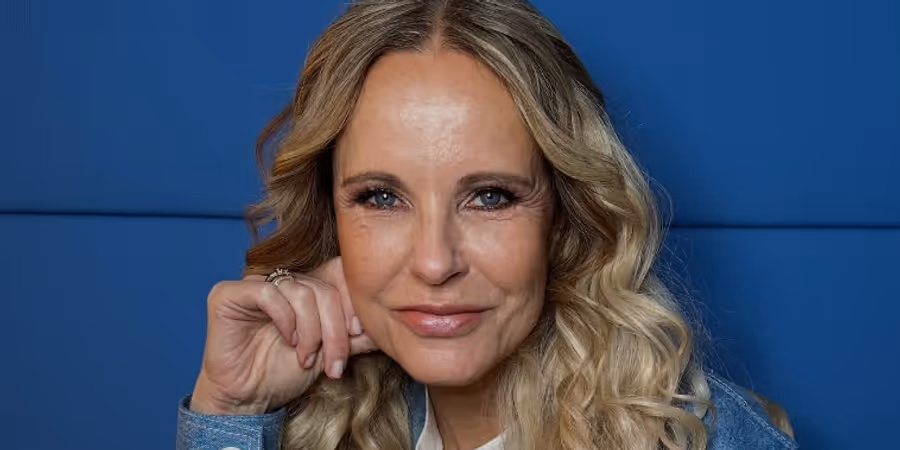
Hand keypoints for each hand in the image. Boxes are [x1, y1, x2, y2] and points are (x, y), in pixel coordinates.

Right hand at [189, 257, 377, 414]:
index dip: (352, 300)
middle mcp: (281, 279)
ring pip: (301, 290)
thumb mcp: (330, 352)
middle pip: (324, 287)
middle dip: (335, 328)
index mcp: (305, 286)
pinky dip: (286, 320)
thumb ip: (355, 335)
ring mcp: (254, 283)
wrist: (249, 399)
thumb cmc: (284, 373)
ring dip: (312, 331)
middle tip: (334, 360)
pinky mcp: (229, 293)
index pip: (338, 272)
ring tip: (308, 357)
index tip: (358, 332)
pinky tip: (288, 341)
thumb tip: (387, 326)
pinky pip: (269, 292)